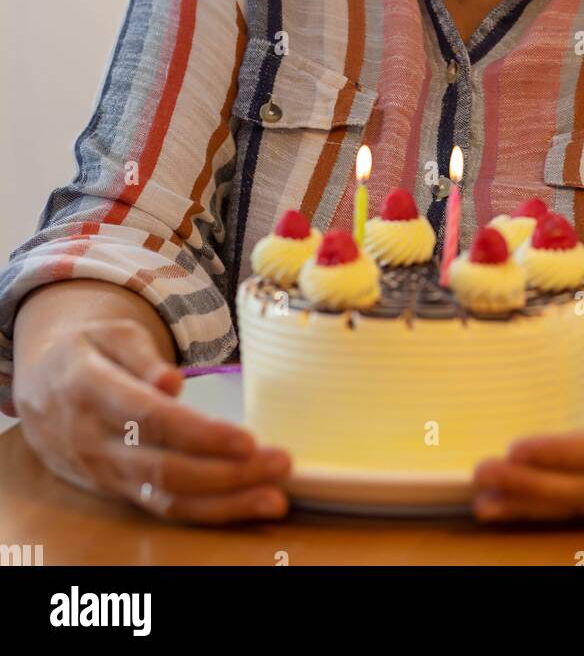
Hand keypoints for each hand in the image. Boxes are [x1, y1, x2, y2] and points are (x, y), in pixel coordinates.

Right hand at [13, 319, 290, 524]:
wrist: (41, 388)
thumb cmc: (86, 352)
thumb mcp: (108, 333)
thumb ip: (140, 353)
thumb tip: (171, 381)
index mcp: (91, 391)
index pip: (151, 420)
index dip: (200, 435)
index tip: (247, 439)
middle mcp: (96, 442)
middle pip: (166, 468)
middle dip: (227, 473)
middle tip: (280, 463)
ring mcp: (106, 473)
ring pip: (167, 498)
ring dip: (225, 503)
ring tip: (275, 496)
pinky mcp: (119, 490)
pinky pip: (164, 508)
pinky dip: (209, 512)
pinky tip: (247, 505)